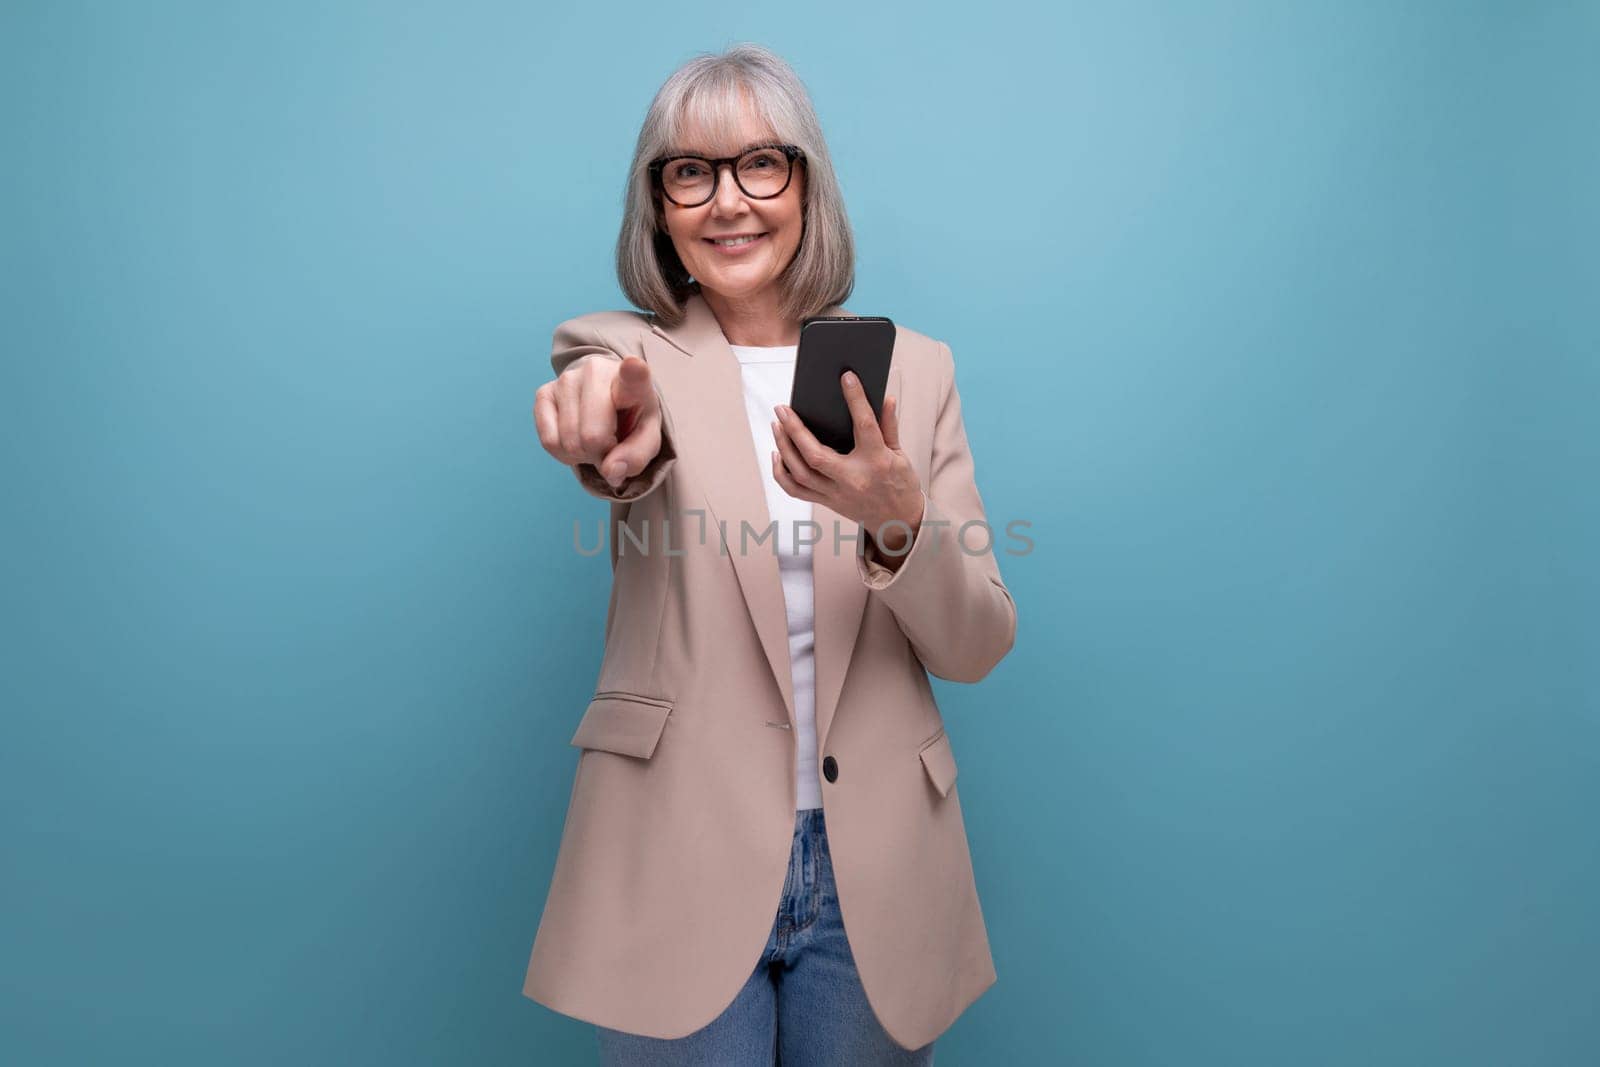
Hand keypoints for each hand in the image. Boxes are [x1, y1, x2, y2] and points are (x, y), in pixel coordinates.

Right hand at [534, 353, 661, 487]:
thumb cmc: (630, 416)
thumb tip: (610, 471)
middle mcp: (596, 372)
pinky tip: (575, 440)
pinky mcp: (544, 392)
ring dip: (582, 455)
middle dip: (600, 454)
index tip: (633, 366)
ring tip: (594, 440)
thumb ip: (636, 457)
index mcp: (632, 380)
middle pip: (591, 436)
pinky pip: (549, 441)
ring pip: (568, 442)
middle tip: (610, 444)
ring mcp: (566, 379)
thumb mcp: (646, 438)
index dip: (633, 372)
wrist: (608, 398)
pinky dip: (563, 454)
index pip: (633, 375)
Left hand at [770, 371, 923, 553]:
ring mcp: (837, 494)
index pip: (865, 425)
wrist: (898, 522)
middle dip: (795, 429)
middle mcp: (853, 479)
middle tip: (782, 408)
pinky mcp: (827, 503)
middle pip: (815, 455)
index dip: (856, 399)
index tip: (846, 378)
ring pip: (800, 473)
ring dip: (784, 447)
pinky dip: (782, 472)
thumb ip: (890, 426)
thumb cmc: (900, 484)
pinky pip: (796, 490)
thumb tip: (886, 398)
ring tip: (776, 425)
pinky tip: (778, 453)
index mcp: (877, 462)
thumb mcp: (900, 454)